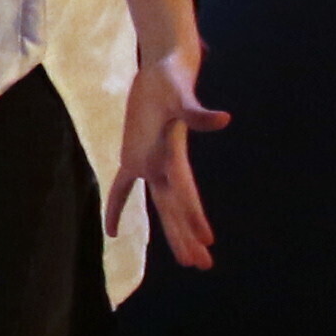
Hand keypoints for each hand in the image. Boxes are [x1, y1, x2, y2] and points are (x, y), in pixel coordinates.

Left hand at [115, 47, 230, 273]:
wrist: (167, 69)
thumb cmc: (174, 80)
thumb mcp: (182, 95)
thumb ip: (198, 112)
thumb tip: (223, 120)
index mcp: (172, 156)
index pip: (185, 193)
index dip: (194, 216)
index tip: (208, 241)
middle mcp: (162, 165)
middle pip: (174, 207)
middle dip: (186, 236)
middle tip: (201, 265)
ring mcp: (148, 162)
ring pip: (159, 205)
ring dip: (171, 230)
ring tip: (187, 259)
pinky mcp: (133, 155)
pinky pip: (124, 188)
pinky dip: (118, 206)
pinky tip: (111, 232)